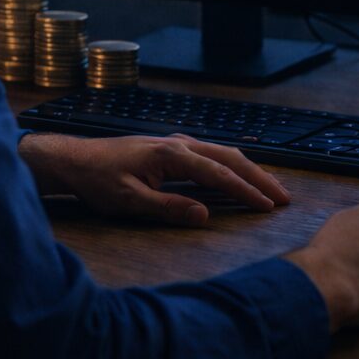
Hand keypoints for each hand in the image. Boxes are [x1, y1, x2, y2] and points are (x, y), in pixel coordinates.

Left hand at [18, 133, 290, 226]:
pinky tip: (236, 177)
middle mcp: (179, 144)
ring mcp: (175, 144)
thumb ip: (169, 208)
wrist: (75, 160)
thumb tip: (205, 214)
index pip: (219, 174)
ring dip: (248, 170)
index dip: (246, 191)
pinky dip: (231, 166)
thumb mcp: (131, 201)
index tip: (268, 206)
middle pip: (230, 158)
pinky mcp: (170, 150)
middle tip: (283, 197)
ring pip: (222, 153)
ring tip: (269, 188)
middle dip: (259, 177)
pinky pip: (210, 155)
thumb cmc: (99, 181)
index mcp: (172, 155)